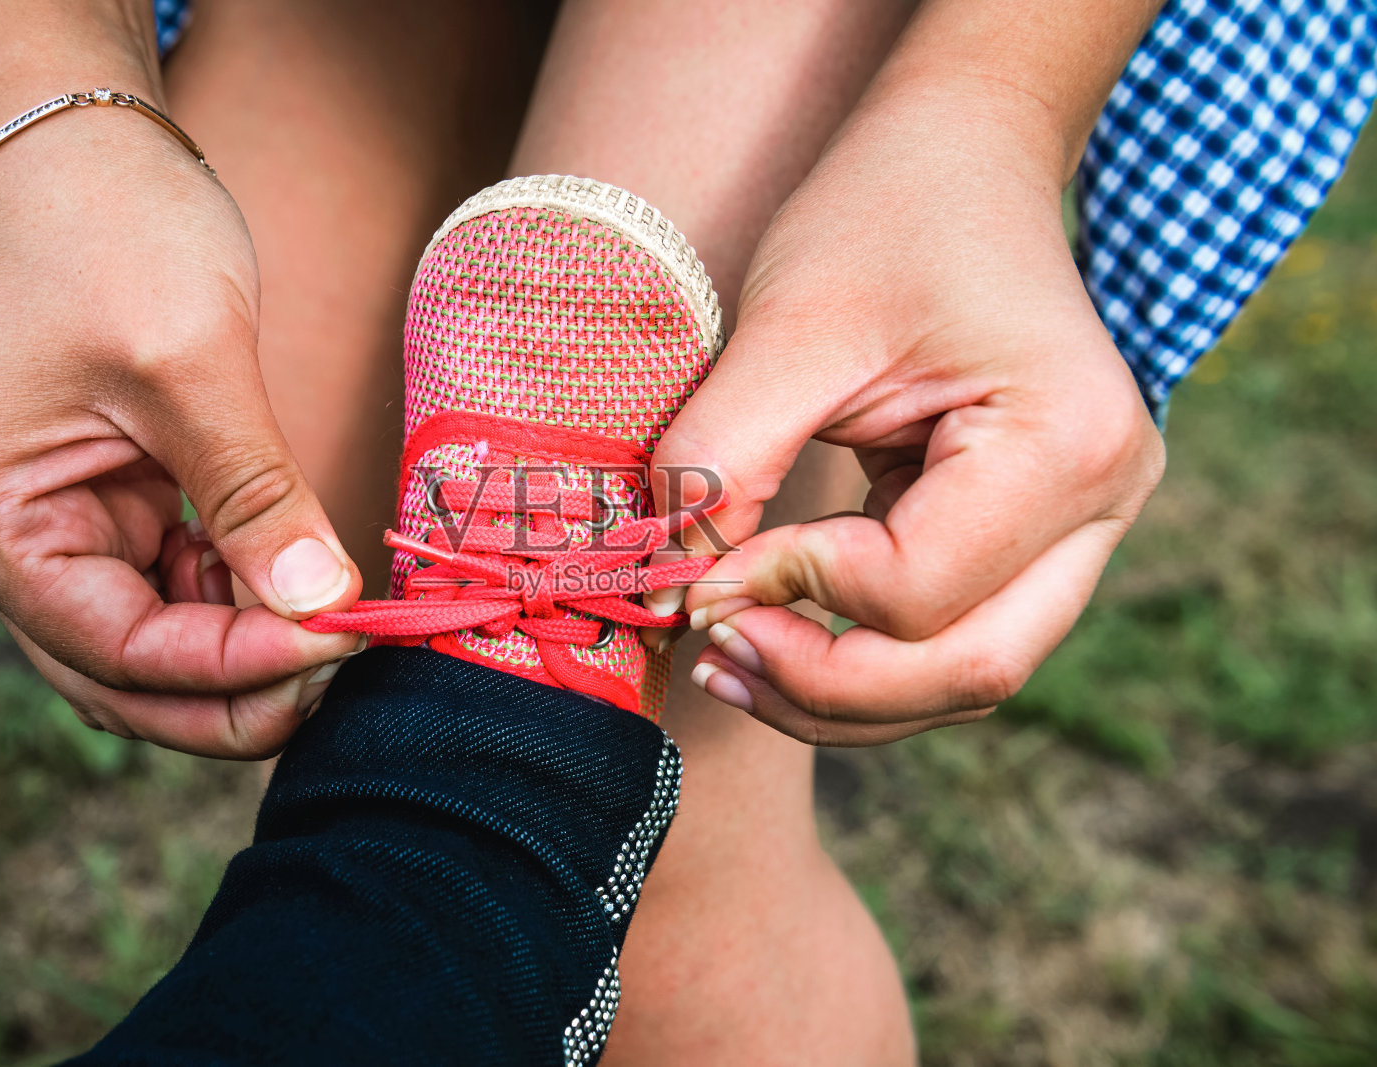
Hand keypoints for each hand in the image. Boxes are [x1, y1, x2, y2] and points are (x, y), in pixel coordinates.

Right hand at [0, 111, 362, 758]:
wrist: (91, 157)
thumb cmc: (116, 233)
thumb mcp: (193, 365)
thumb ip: (254, 496)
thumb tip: (323, 609)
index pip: (118, 649)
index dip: (236, 665)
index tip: (344, 641)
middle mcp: (3, 548)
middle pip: (125, 679)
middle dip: (238, 689)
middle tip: (347, 664)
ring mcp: (51, 536)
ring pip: (154, 652)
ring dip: (246, 653)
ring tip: (338, 619)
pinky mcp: (105, 514)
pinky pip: (174, 597)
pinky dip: (240, 604)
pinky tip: (300, 579)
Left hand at [652, 83, 1164, 745]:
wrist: (963, 159)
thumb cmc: (885, 212)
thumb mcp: (789, 323)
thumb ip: (725, 455)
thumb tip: (674, 580)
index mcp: (1068, 441)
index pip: (916, 589)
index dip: (792, 593)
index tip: (702, 566)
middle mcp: (1105, 503)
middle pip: (970, 669)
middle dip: (827, 687)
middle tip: (713, 654)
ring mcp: (1083, 528)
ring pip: (967, 675)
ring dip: (843, 695)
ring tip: (727, 664)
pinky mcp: (1035, 537)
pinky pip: (953, 639)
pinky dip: (865, 662)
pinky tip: (774, 642)